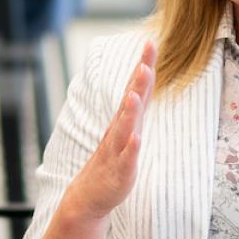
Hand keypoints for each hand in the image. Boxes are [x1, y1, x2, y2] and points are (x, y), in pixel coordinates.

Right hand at [62, 40, 155, 223]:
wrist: (89, 196)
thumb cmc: (112, 161)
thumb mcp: (127, 131)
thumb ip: (136, 108)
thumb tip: (146, 83)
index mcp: (125, 120)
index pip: (136, 88)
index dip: (144, 66)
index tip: (149, 42)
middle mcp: (119, 130)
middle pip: (131, 101)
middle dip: (138, 80)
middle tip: (145, 57)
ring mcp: (118, 150)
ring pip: (125, 127)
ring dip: (130, 111)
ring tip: (135, 94)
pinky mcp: (120, 171)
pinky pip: (127, 158)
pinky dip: (131, 147)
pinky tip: (136, 137)